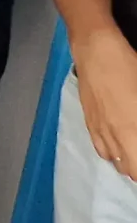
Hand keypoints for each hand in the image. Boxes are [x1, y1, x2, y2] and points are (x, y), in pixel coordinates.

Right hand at [73, 29, 136, 182]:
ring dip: (129, 163)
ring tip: (136, 153)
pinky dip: (113, 155)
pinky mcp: (90, 123)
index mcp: (132, 132)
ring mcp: (100, 131)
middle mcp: (115, 137)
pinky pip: (102, 150)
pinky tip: (119, 147)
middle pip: (130, 171)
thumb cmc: (129, 68)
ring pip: (116, 162)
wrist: (96, 52)